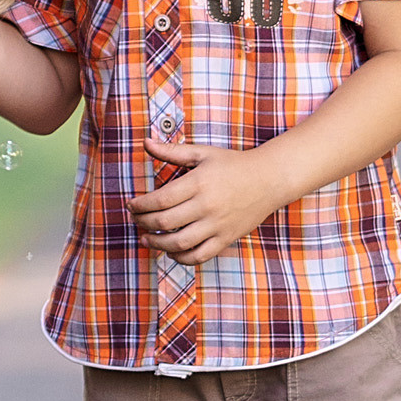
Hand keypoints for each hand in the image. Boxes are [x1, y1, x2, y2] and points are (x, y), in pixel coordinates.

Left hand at [125, 143, 291, 265]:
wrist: (269, 179)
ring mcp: (217, 225)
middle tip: (135, 220)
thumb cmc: (233, 164)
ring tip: (146, 239)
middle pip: (165, 222)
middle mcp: (207, 206)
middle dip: (143, 223)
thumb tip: (146, 143)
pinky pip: (199, 256)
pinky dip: (181, 258)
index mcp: (199, 183)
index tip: (131, 205)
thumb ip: (172, 151)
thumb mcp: (203, 153)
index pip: (160, 199)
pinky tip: (171, 251)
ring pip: (179, 243)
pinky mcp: (226, 239)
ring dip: (157, 244)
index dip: (140, 205)